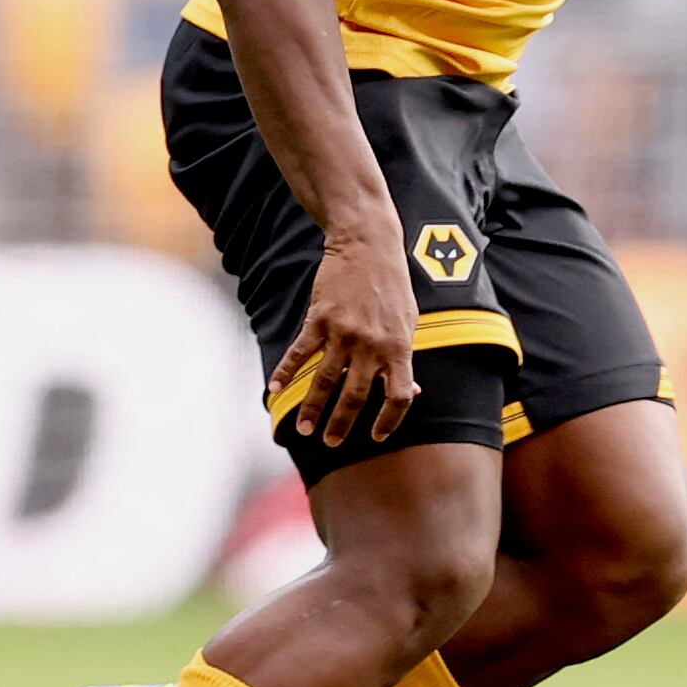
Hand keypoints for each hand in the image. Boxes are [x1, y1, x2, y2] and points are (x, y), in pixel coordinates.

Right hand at [269, 228, 419, 450]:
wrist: (368, 244)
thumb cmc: (392, 285)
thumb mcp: (408, 322)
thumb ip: (404, 357)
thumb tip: (411, 391)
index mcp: (399, 347)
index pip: (400, 396)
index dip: (389, 421)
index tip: (376, 436)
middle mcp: (372, 344)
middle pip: (356, 395)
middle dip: (342, 424)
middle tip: (330, 442)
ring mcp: (344, 332)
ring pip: (325, 380)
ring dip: (312, 408)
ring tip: (303, 430)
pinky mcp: (320, 319)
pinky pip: (300, 353)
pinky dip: (286, 372)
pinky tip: (274, 389)